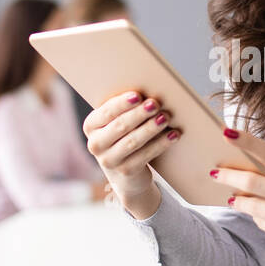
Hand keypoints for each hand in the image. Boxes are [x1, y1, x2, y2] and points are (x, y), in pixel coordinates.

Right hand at [82, 91, 179, 212]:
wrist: (125, 169)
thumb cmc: (123, 134)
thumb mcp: (117, 121)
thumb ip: (126, 108)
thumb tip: (148, 94)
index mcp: (91, 126)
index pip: (106, 112)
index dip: (122, 103)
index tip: (138, 95)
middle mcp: (96, 144)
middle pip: (120, 126)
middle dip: (139, 114)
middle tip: (155, 104)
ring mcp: (109, 160)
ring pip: (133, 141)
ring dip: (151, 128)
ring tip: (165, 118)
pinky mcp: (126, 171)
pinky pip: (145, 155)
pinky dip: (161, 144)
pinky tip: (173, 135)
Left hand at [210, 127, 264, 265]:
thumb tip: (252, 175)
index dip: (247, 142)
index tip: (227, 132)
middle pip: (253, 181)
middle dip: (229, 176)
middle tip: (215, 172)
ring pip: (252, 205)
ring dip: (239, 200)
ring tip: (233, 198)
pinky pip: (262, 224)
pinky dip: (258, 218)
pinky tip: (262, 216)